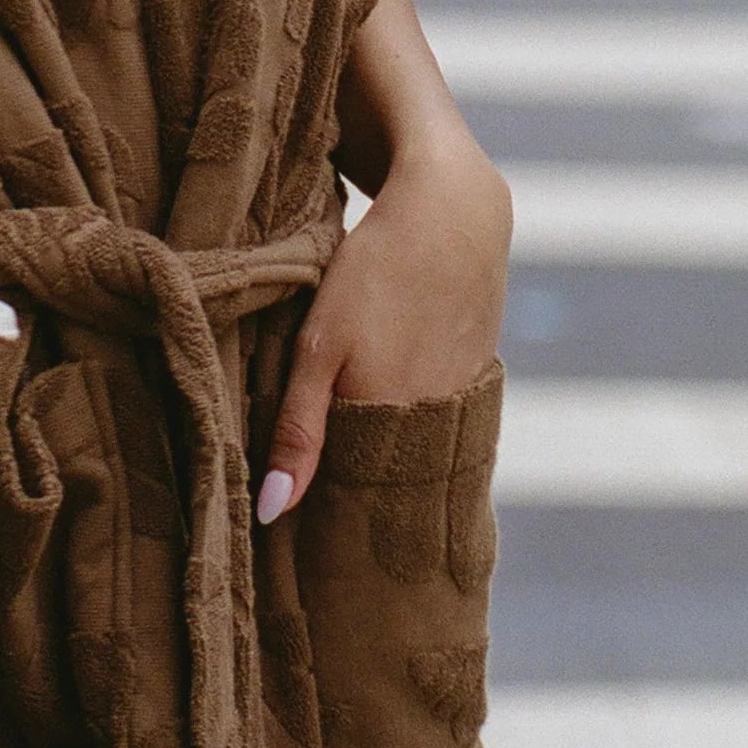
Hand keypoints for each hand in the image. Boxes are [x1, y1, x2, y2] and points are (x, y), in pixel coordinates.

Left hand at [258, 144, 511, 523]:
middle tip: (307, 506)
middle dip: (347, 493)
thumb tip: (272, 511)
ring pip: (409, 447)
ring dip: (377, 456)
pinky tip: (384, 408)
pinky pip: (435, 419)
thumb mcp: (318, 349)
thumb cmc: (374, 275)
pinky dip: (405, 422)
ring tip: (341, 459)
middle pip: (384, 479)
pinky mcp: (475, 375)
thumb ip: (297, 430)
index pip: (352, 499)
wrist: (454, 213)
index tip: (289, 534)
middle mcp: (433, 424)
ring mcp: (461, 400)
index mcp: (389, 423)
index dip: (320, 513)